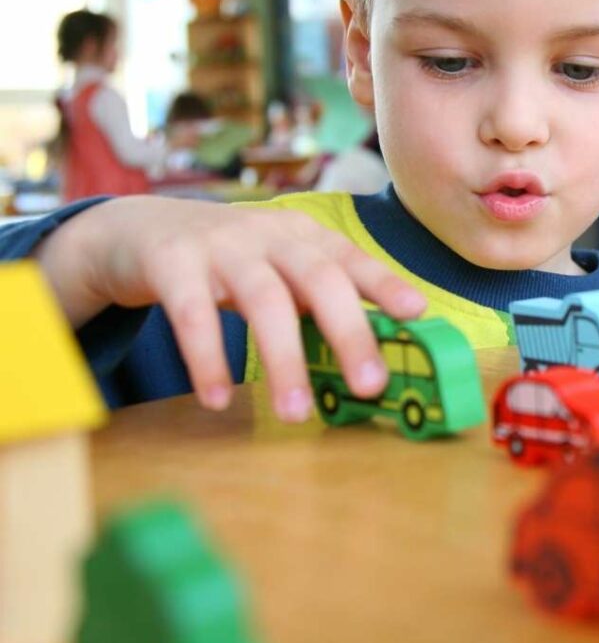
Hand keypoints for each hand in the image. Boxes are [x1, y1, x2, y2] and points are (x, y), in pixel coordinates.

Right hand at [34, 197, 425, 421]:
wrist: (138, 230)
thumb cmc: (227, 261)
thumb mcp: (276, 267)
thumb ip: (315, 299)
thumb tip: (369, 356)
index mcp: (301, 237)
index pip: (350, 259)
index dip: (384, 284)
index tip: (417, 313)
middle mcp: (269, 235)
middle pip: (319, 278)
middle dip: (349, 331)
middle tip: (370, 385)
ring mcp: (220, 244)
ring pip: (263, 299)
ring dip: (283, 359)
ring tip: (296, 413)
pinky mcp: (172, 261)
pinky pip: (192, 312)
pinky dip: (207, 356)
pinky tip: (217, 398)